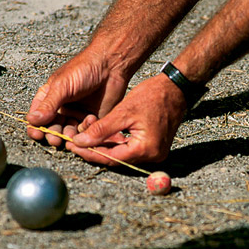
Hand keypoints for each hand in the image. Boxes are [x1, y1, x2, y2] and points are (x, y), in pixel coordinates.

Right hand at [26, 50, 128, 145]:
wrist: (111, 65)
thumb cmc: (84, 69)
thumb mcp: (62, 86)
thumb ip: (48, 105)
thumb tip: (32, 120)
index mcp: (49, 98)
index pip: (37, 117)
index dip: (35, 127)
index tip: (38, 134)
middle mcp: (61, 108)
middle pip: (52, 128)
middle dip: (53, 134)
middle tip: (56, 138)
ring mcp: (76, 114)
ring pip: (68, 133)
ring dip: (69, 136)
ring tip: (72, 133)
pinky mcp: (91, 119)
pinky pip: (86, 132)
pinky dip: (86, 130)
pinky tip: (90, 120)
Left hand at [63, 74, 187, 164]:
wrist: (176, 89)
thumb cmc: (154, 96)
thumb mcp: (124, 111)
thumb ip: (101, 130)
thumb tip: (80, 142)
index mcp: (145, 149)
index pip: (111, 158)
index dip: (89, 152)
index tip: (72, 146)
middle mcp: (152, 156)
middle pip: (116, 159)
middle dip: (94, 151)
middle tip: (74, 143)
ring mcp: (154, 153)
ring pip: (122, 155)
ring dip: (104, 147)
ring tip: (84, 138)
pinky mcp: (154, 147)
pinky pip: (130, 149)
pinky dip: (116, 144)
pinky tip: (101, 137)